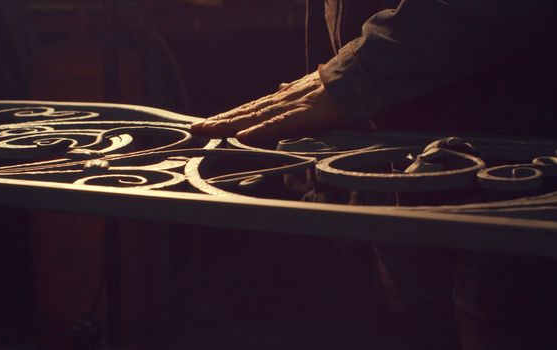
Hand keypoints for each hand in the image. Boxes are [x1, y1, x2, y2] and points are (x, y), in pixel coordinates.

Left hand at [191, 71, 345, 142]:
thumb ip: (294, 93)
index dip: (228, 117)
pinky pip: (280, 124)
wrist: (360, 78)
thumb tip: (279, 87)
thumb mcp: (311, 93)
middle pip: (245, 112)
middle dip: (219, 121)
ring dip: (229, 124)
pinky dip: (261, 130)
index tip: (208, 124)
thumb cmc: (338, 90)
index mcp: (283, 100)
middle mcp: (281, 101)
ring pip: (255, 117)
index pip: (250, 110)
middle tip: (196, 129)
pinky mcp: (305, 114)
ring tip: (207, 130)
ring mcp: (291, 106)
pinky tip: (243, 136)